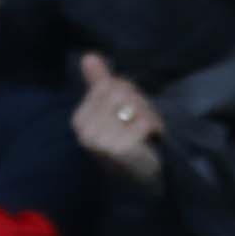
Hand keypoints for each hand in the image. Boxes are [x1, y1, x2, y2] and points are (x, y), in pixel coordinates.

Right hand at [73, 51, 163, 188]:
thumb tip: (89, 56)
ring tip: (148, 130)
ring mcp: (100, 141)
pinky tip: (152, 138)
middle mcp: (85, 130)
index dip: (129, 92)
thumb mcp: (112, 110)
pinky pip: (144, 122)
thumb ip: (100, 83)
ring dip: (149, 115)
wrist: (141, 179)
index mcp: (80, 119)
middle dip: (140, 103)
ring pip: (133, 105)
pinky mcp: (120, 149)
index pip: (109, 85)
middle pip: (121, 93)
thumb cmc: (128, 140)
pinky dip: (154, 127)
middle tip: (144, 121)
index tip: (133, 110)